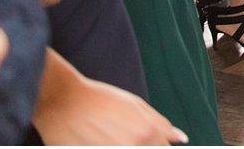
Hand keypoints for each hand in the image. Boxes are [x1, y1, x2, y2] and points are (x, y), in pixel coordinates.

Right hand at [35, 72, 185, 145]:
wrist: (62, 103)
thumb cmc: (99, 100)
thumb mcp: (135, 106)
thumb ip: (160, 124)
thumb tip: (181, 139)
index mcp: (147, 134)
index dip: (158, 145)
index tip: (149, 141)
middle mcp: (132, 147)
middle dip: (144, 146)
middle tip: (122, 134)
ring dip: (126, 145)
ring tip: (109, 135)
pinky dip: (109, 148)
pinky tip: (101, 140)